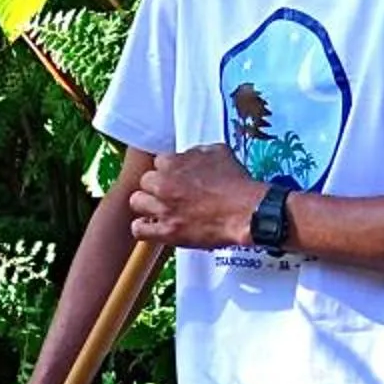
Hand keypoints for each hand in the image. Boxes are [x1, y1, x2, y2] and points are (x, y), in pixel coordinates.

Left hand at [129, 145, 265, 250]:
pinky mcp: (167, 231)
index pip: (158, 162)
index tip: (176, 178)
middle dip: (156, 187)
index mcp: (173, 163)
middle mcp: (164, 184)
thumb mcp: (219, 153)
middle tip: (170, 194)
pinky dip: (143, 228)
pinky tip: (154, 226)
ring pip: (137, 202)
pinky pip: (139, 229)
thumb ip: (197, 152)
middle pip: (145, 181)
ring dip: (147, 205)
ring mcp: (163, 208)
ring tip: (159, 209)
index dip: (168, 171)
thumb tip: (191, 155)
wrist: (246, 210)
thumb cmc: (236, 183)